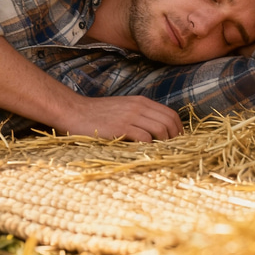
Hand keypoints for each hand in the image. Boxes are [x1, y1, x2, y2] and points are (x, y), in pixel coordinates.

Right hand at [58, 94, 183, 141]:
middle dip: (176, 138)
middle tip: (173, 151)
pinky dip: (150, 147)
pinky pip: (145, 138)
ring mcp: (130, 116)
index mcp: (141, 101)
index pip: (170, 114)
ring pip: (161, 130)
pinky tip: (145, 153)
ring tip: (161, 153)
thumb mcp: (123, 107)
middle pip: (169, 122)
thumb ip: (140, 115)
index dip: (179, 129)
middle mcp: (138, 107)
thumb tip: (159, 130)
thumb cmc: (98, 113)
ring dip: (165, 143)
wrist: (75, 112)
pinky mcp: (121, 128)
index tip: (177, 142)